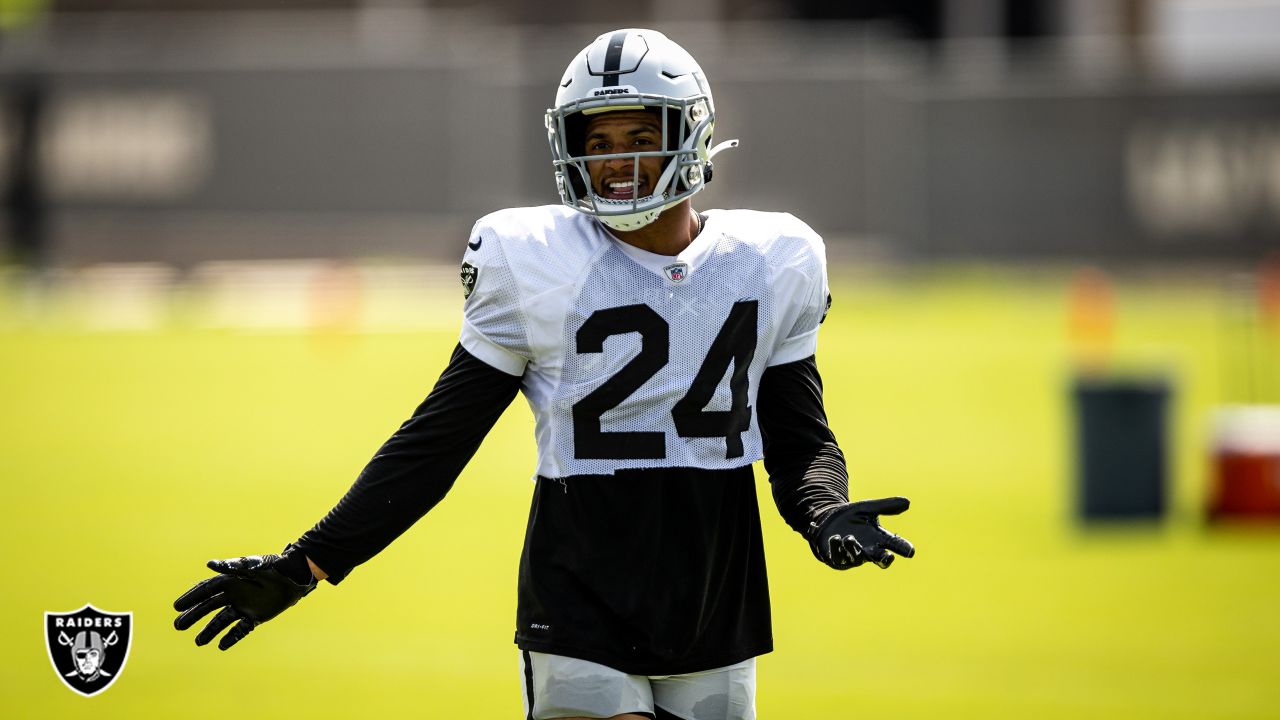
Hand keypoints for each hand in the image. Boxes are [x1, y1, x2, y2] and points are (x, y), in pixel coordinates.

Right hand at [173, 548, 316, 649]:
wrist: (296, 576)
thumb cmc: (275, 567)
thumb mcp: (253, 565)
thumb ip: (232, 566)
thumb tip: (209, 564)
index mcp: (231, 580)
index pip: (206, 590)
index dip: (191, 598)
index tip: (176, 606)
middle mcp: (235, 594)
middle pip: (209, 606)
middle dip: (194, 615)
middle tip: (178, 625)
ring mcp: (244, 606)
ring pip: (222, 620)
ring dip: (209, 630)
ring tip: (198, 642)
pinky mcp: (256, 616)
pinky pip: (240, 629)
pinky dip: (231, 637)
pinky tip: (221, 646)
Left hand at [809, 497, 914, 569]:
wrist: (829, 520)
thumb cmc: (853, 516)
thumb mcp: (868, 508)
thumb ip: (886, 506)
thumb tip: (908, 502)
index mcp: (879, 539)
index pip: (895, 544)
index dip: (903, 548)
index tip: (910, 551)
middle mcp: (868, 550)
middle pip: (880, 559)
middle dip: (884, 559)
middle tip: (889, 557)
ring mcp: (853, 556)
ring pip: (856, 557)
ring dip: (853, 548)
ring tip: (849, 537)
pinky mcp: (837, 558)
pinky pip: (837, 556)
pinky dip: (836, 547)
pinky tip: (835, 538)